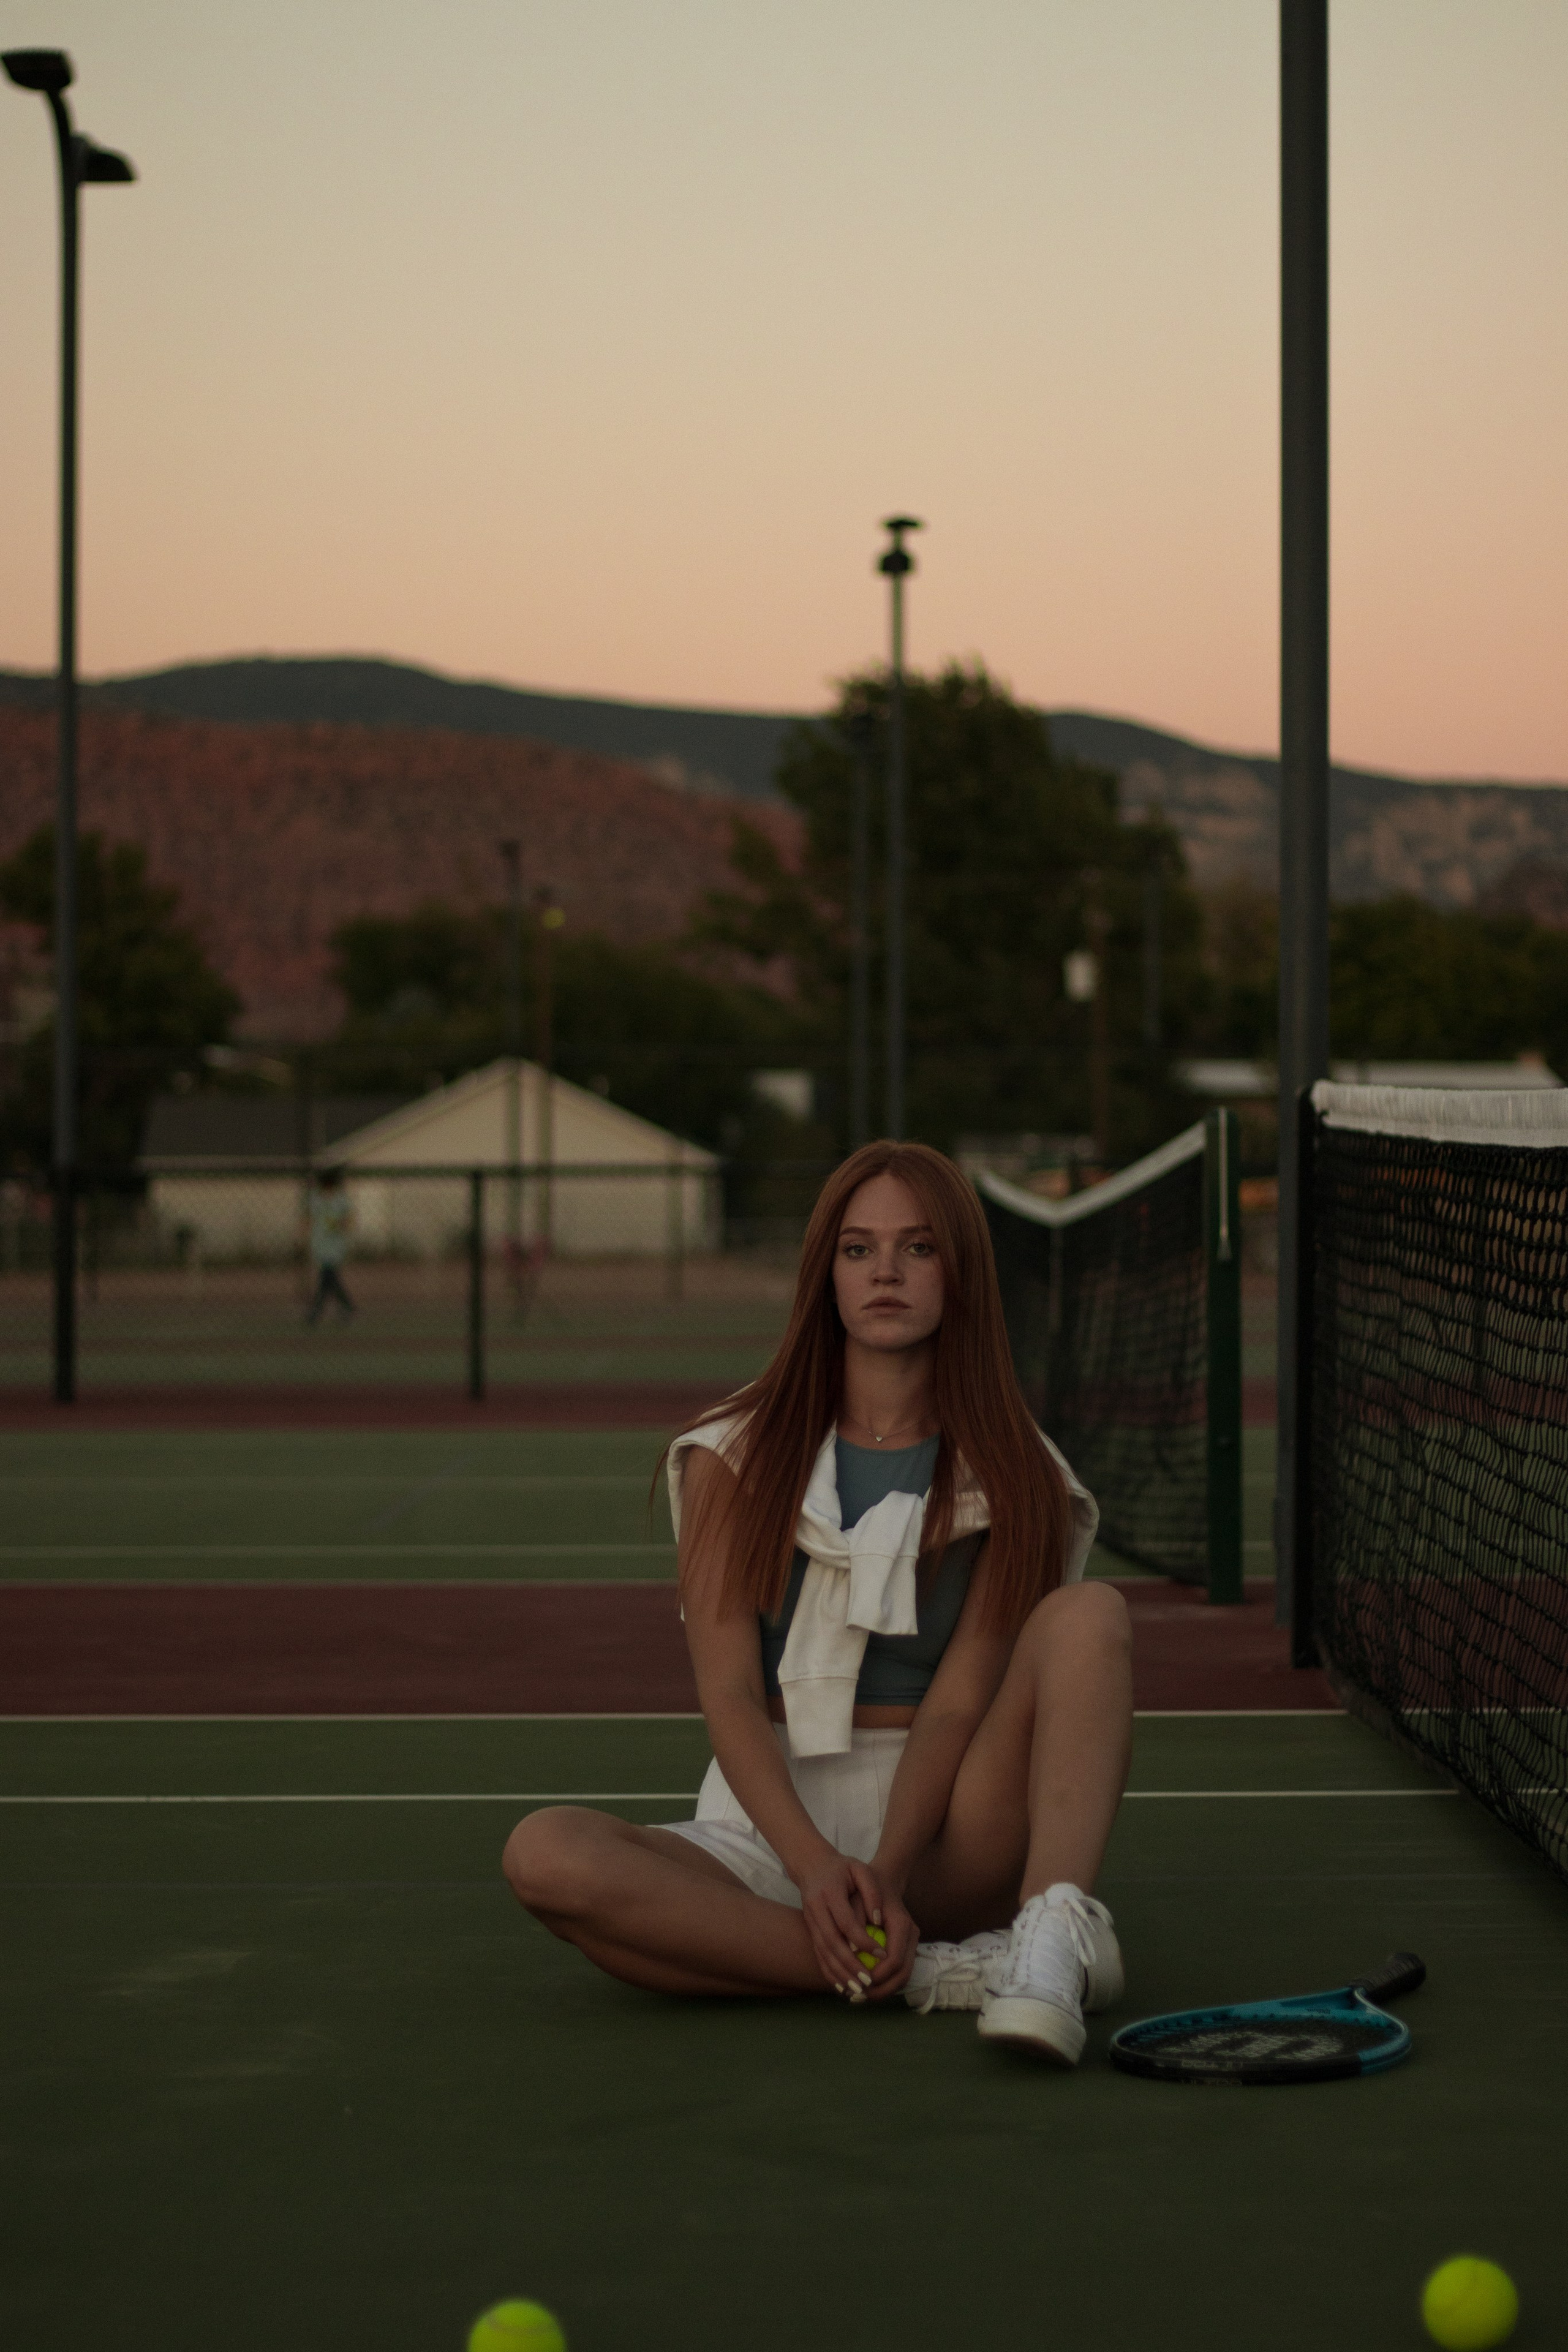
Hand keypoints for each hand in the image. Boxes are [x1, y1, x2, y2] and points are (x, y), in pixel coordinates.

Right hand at [796, 1851, 896, 1995]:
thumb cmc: (842, 1867)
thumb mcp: (860, 1868)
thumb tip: (877, 1921)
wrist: (811, 1865)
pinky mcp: (810, 1930)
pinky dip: (829, 1972)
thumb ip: (871, 1891)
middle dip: (850, 1965)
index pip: (846, 1922)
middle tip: (870, 1981)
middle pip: (832, 1943)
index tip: (882, 1954)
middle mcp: (816, 1909)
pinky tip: (842, 1987)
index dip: (863, 1940)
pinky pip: (818, 1955)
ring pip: (823, 1953)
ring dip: (840, 1974)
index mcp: (829, 1893)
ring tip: (858, 1990)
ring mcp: (810, 1921)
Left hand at [859, 1883, 917, 2001]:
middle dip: (882, 1990)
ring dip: (884, 1991)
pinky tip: (865, 1988)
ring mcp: (911, 1943)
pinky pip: (899, 1973)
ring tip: (860, 1997)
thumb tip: (850, 1952)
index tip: (860, 1981)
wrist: (883, 1881)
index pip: (895, 1959)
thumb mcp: (856, 1902)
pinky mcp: (906, 1949)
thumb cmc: (864, 1891)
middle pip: (903, 1974)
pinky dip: (884, 1984)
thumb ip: (854, 1924)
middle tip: (859, 1996)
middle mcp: (911, 1935)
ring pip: (903, 1977)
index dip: (878, 1975)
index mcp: (902, 1924)